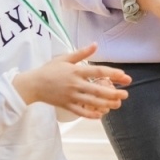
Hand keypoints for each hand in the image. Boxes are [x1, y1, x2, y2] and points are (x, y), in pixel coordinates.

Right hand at [14, 43, 129, 118]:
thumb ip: (82, 53)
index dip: (112, 74)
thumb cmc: (49, 70)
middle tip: (126, 94)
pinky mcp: (66, 105)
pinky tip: (101, 115)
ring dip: (107, 104)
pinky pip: (80, 112)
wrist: (33, 84)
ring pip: (92, 102)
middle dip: (114, 93)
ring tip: (118, 104)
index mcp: (76, 71)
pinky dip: (91, 115)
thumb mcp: (65, 58)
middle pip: (98, 90)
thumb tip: (95, 45)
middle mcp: (75, 84)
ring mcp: (71, 96)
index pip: (97, 71)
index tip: (124, 76)